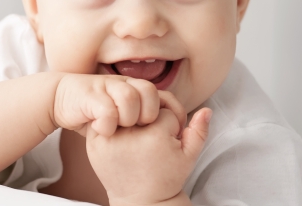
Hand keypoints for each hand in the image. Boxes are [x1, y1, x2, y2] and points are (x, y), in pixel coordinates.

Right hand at [53, 74, 185, 136]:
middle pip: (149, 92)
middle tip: (137, 129)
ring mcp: (105, 88)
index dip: (170, 113)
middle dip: (148, 115)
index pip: (163, 95)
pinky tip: (102, 131)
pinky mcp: (89, 97)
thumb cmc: (91, 109)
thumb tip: (165, 130)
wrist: (59, 97)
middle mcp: (122, 84)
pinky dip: (107, 124)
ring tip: (119, 129)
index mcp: (133, 88)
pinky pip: (106, 110)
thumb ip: (138, 117)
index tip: (170, 132)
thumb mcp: (119, 113)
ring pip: (129, 97)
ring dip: (127, 118)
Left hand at [86, 107, 211, 204]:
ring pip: (124, 108)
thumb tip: (206, 110)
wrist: (140, 200)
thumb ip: (199, 132)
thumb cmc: (166, 177)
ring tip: (137, 137)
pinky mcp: (94, 142)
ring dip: (130, 116)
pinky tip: (121, 136)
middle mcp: (130, 135)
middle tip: (152, 137)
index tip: (169, 141)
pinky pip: (105, 118)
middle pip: (143, 105)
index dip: (171, 124)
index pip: (165, 110)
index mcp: (155, 136)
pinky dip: (112, 122)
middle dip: (150, 116)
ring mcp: (109, 138)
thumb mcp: (188, 157)